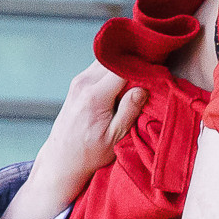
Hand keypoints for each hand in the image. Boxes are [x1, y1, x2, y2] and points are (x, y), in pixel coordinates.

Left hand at [0, 63, 148, 218]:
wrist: (62, 160)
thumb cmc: (88, 154)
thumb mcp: (114, 138)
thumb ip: (129, 111)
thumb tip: (143, 88)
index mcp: (95, 96)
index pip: (123, 66)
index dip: (141, 65)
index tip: (156, 70)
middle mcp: (83, 83)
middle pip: (115, 57)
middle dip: (134, 61)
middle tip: (150, 71)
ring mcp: (78, 81)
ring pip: (107, 60)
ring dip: (123, 65)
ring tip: (138, 78)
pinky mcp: (78, 84)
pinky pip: (100, 68)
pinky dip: (113, 71)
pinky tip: (123, 83)